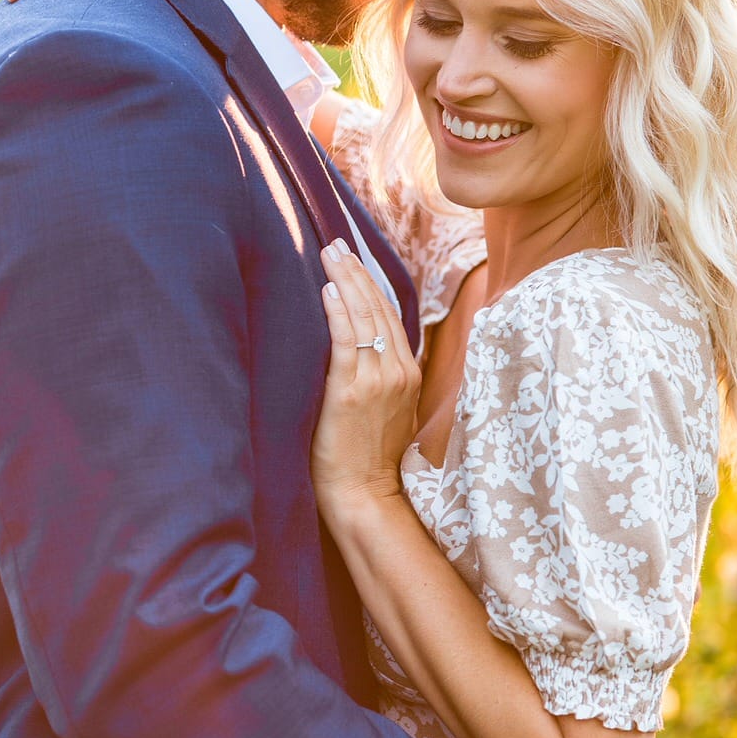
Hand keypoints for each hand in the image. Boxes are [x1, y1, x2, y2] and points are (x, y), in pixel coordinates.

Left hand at [312, 241, 420, 515]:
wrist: (364, 495)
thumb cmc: (368, 459)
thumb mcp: (389, 412)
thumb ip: (383, 378)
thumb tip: (363, 349)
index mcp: (409, 374)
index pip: (390, 316)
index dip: (371, 283)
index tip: (355, 258)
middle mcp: (399, 372)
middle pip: (378, 308)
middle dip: (356, 271)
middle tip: (337, 243)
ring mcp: (378, 380)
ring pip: (364, 317)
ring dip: (345, 280)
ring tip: (329, 253)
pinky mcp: (352, 391)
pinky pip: (346, 340)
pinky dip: (338, 311)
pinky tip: (327, 288)